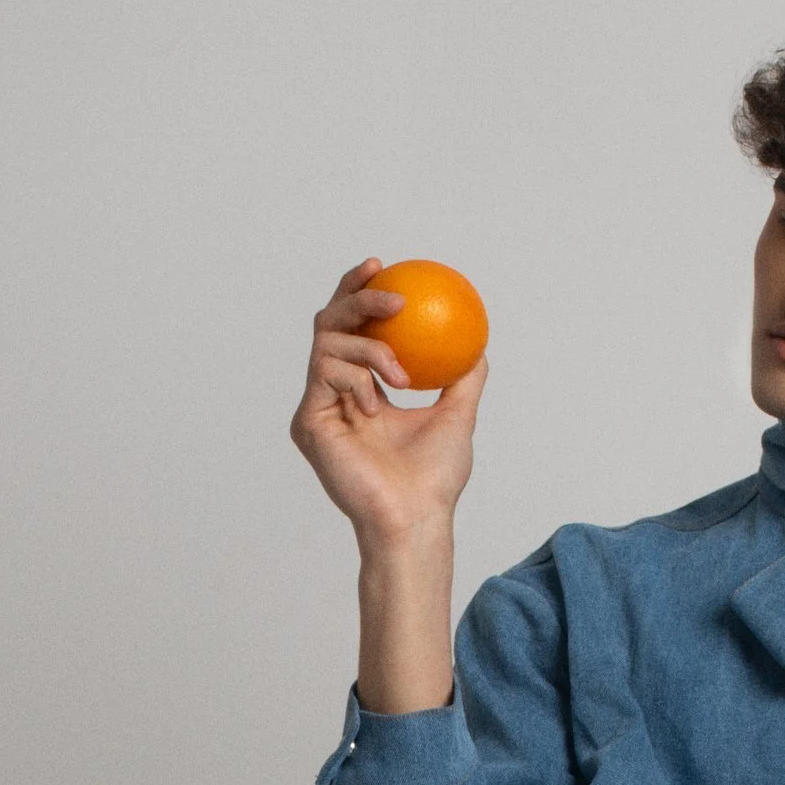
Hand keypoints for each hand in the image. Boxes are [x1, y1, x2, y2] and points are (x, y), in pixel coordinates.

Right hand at [290, 259, 488, 551]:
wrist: (415, 516)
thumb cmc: (435, 478)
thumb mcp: (458, 413)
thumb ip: (463, 375)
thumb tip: (477, 339)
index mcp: (361, 389)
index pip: (354, 329)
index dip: (361, 292)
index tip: (384, 268)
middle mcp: (333, 394)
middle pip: (330, 323)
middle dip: (356, 296)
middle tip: (387, 283)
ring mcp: (317, 407)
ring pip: (328, 342)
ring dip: (370, 348)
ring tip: (402, 375)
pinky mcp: (308, 422)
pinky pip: (327, 373)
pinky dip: (357, 378)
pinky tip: (377, 402)